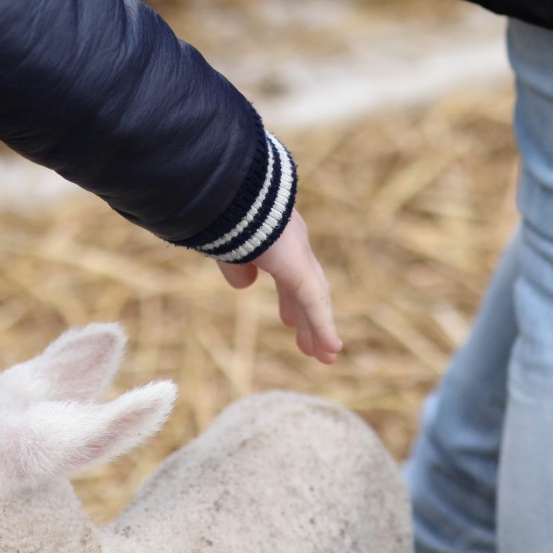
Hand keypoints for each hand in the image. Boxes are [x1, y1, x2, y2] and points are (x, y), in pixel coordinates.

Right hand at [216, 209, 341, 363]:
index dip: (292, 302)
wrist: (223, 196)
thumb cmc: (219, 214)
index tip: (290, 322)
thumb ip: (235, 266)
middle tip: (317, 346)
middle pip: (308, 292)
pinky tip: (332, 349)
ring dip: (321, 330)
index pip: (291, 277)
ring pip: (315, 300)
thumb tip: (245, 284)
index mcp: (276, 240)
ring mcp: (299, 254)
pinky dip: (323, 327)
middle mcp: (294, 246)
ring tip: (327, 356)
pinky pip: (313, 302)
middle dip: (310, 320)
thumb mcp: (225, 247)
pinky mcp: (298, 266)